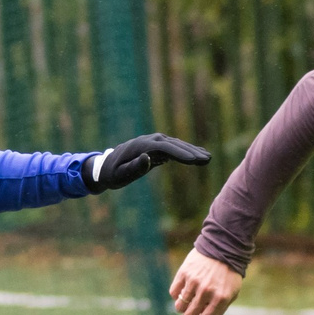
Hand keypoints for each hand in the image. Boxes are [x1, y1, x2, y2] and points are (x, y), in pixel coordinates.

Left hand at [84, 132, 208, 192]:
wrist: (106, 167)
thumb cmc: (112, 174)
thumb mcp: (120, 174)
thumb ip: (134, 167)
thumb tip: (148, 158)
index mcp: (142, 146)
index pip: (165, 148)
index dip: (181, 154)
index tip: (195, 160)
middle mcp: (150, 140)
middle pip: (175, 145)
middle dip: (192, 152)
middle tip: (208, 160)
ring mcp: (154, 142)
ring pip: (177, 145)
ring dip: (193, 151)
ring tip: (208, 158)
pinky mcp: (156, 147)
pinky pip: (174, 148)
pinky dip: (186, 151)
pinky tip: (198, 156)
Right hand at [168, 250, 244, 314]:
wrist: (223, 247)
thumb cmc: (229, 272)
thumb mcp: (232, 291)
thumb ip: (222, 307)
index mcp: (220, 299)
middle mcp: (206, 292)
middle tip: (192, 310)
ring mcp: (194, 282)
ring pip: (179, 306)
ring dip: (182, 306)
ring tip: (187, 301)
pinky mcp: (184, 273)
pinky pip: (173, 292)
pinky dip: (176, 294)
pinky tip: (183, 290)